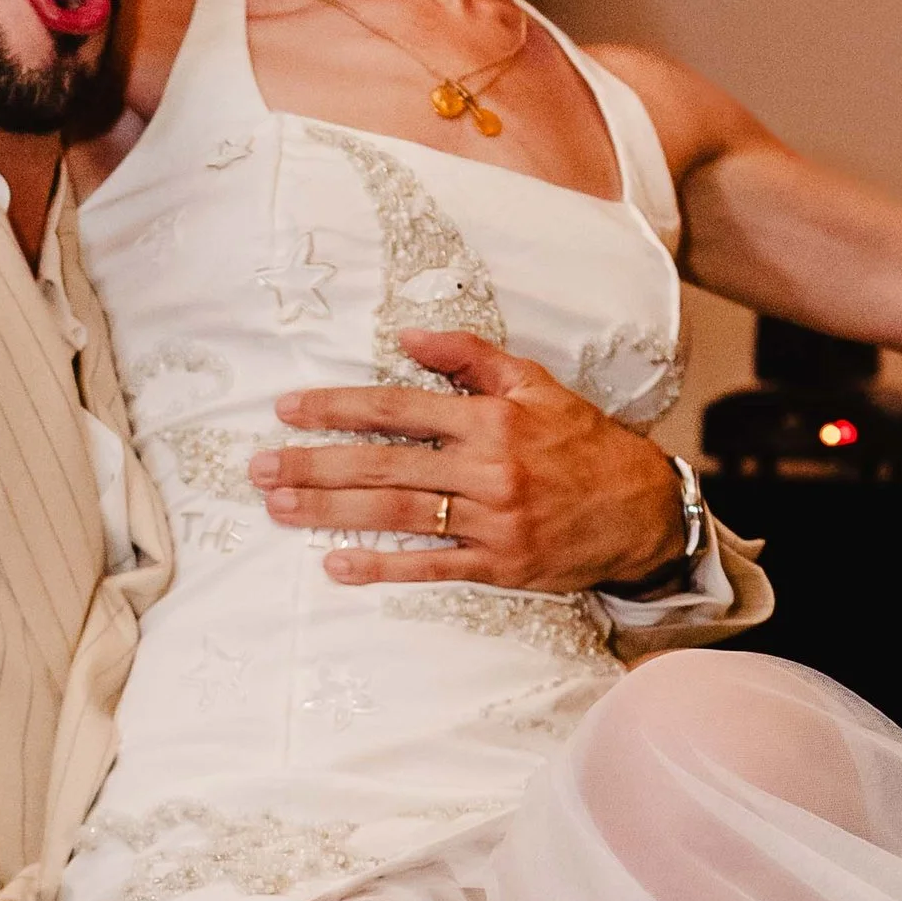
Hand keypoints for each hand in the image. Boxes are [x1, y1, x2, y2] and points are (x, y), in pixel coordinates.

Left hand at [251, 328, 687, 589]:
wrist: (642, 510)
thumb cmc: (582, 442)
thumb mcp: (535, 384)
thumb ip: (470, 357)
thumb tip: (409, 334)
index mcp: (490, 419)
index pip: (397, 408)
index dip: (337, 407)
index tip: (288, 409)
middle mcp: (487, 469)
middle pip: (383, 464)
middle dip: (313, 464)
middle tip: (259, 466)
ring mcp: (491, 520)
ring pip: (397, 513)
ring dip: (330, 511)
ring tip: (279, 505)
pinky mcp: (498, 564)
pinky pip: (430, 566)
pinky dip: (382, 566)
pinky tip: (337, 564)